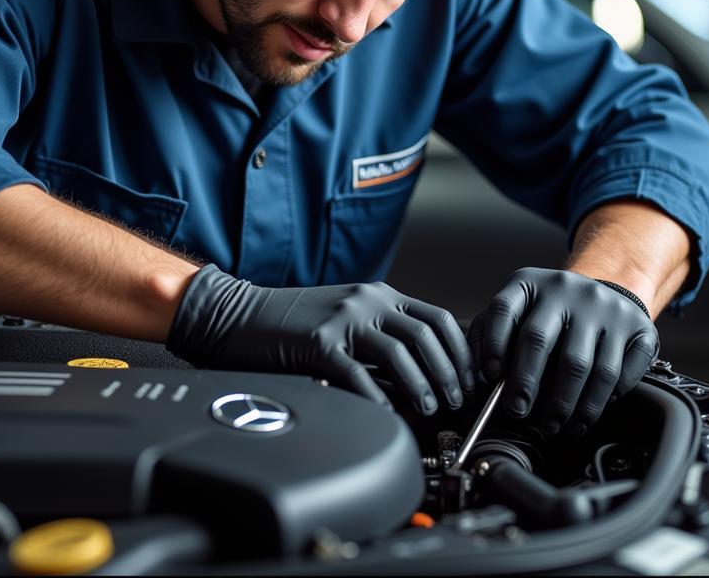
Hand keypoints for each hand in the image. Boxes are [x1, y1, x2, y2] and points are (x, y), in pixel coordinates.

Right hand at [166, 264, 473, 414]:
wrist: (237, 314)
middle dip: (448, 373)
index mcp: (377, 295)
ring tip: (427, 409)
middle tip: (454, 400)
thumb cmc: (292, 322)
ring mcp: (342, 320)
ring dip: (421, 385)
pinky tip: (385, 414)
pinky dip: (377, 398)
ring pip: (400, 353)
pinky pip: (358, 374)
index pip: (437, 318)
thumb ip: (382, 333)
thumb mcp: (347, 316)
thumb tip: (424, 371)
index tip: (471, 379)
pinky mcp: (317, 343)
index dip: (461, 352)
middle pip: (426, 336)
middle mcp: (365, 301)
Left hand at [467, 268, 658, 434]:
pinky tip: (586, 413)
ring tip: (554, 424)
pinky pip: (620, 374)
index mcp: (529, 282)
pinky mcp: (638, 328)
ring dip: (565, 404)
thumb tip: (473, 377)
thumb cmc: (549, 313)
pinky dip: (603, 400)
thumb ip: (488, 335)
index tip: (490, 379)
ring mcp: (605, 307)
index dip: (492, 346)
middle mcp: (566, 289)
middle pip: (539, 340)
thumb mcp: (516, 310)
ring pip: (583, 366)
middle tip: (519, 412)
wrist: (606, 291)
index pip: (502, 310)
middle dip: (525, 383)